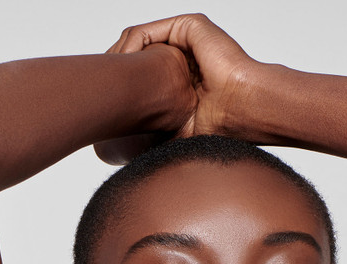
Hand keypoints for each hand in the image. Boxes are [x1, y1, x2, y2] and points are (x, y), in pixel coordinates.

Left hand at [94, 13, 259, 163]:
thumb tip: (127, 155)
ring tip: (109, 76)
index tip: (109, 102)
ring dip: (120, 56)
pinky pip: (148, 31)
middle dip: (118, 68)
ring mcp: (188, 38)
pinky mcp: (191, 26)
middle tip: (103, 87)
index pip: (146, 73)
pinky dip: (131, 44)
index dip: (126, 86)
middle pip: (139, 54)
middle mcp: (186, 54)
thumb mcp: (179, 130)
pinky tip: (123, 63)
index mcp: (185, 75)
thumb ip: (158, 132)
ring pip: (140, 41)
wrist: (244, 107)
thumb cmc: (222, 123)